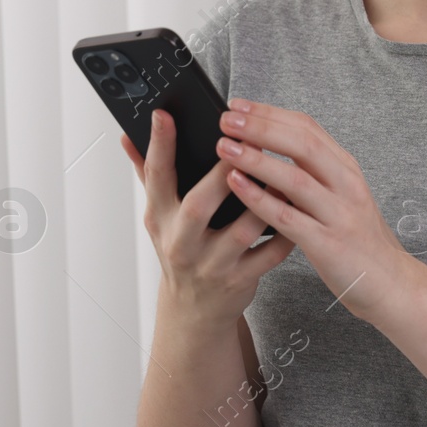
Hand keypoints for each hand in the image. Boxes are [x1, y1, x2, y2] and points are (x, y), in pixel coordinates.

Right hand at [121, 108, 295, 327]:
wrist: (193, 311)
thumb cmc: (181, 250)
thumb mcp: (160, 216)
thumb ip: (148, 174)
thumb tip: (128, 136)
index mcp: (161, 217)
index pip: (156, 177)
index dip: (159, 145)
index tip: (164, 115)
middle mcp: (182, 242)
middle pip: (199, 206)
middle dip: (221, 175)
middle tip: (241, 143)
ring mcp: (212, 264)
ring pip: (241, 231)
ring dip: (263, 201)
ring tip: (280, 171)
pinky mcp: (240, 280)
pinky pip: (269, 254)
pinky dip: (285, 232)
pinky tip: (297, 207)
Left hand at [214, 99, 410, 322]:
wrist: (390, 283)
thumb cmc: (357, 238)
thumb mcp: (340, 194)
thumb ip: (312, 171)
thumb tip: (266, 144)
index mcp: (345, 168)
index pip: (306, 128)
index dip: (269, 113)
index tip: (237, 105)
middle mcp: (345, 185)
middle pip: (301, 144)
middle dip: (261, 127)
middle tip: (226, 119)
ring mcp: (339, 214)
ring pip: (295, 178)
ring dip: (256, 159)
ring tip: (225, 147)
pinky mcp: (328, 244)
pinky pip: (289, 218)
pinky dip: (260, 199)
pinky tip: (237, 185)